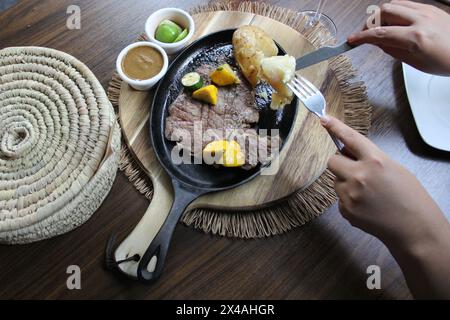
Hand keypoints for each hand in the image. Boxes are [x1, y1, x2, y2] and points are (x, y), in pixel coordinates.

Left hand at [321, 115, 449, 297]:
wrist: (413, 227)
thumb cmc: (409, 196)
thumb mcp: (394, 168)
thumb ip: (370, 158)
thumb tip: (350, 154)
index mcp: (375, 161)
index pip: (350, 138)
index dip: (336, 127)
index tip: (324, 119)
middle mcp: (359, 176)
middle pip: (332, 161)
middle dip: (340, 163)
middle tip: (354, 169)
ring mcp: (350, 194)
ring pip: (336, 180)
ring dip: (345, 182)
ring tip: (368, 193)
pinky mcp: (345, 209)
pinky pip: (339, 197)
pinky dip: (348, 198)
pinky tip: (366, 205)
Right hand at [348, 0, 449, 75]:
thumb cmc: (446, 62)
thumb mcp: (414, 62)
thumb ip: (392, 50)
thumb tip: (376, 42)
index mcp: (416, 37)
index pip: (380, 33)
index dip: (362, 37)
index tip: (352, 40)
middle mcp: (421, 19)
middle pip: (385, 11)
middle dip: (371, 22)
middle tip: (367, 34)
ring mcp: (427, 11)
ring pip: (395, 4)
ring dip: (383, 15)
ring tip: (382, 28)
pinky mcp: (431, 8)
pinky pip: (407, 4)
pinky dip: (396, 11)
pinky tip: (396, 23)